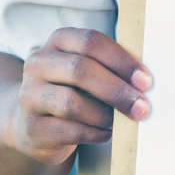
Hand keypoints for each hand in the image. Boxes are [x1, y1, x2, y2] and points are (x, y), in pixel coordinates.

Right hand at [10, 27, 151, 165]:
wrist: (34, 124)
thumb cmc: (72, 92)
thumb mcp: (84, 71)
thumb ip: (108, 68)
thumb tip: (143, 82)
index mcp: (57, 41)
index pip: (90, 41)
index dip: (120, 60)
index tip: (145, 80)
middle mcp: (38, 63)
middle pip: (80, 70)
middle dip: (117, 90)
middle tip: (142, 107)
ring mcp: (30, 95)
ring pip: (72, 102)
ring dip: (105, 115)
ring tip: (120, 122)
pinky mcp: (32, 127)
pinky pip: (69, 130)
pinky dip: (95, 133)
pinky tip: (105, 134)